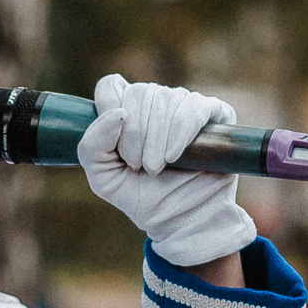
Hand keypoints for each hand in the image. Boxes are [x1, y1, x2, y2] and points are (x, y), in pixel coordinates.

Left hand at [81, 75, 258, 266]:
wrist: (181, 219)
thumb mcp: (103, 178)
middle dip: (136, 135)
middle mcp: (156, 102)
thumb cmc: (141, 198)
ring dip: (158, 139)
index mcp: (126, 111)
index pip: (110, 87)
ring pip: (166, 99)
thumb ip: (92, 145)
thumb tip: (119, 113)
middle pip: (138, 93)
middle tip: (141, 167)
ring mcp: (185, 105)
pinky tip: (175, 156)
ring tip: (157, 168)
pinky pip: (196, 107)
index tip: (117, 149)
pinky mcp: (215, 114)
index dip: (109, 111)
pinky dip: (182, 130)